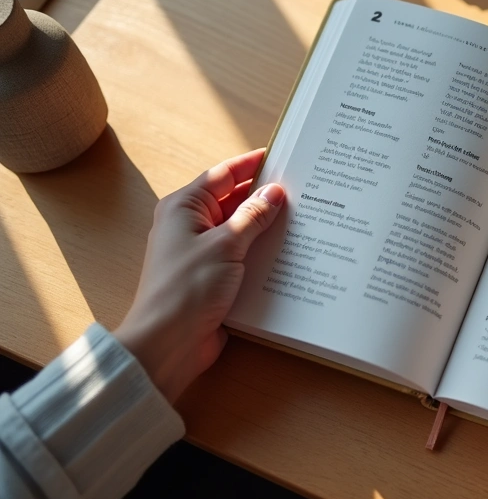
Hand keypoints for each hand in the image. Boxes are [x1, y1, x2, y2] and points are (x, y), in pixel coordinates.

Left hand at [113, 149, 284, 402]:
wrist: (167, 343)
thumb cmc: (188, 287)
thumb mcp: (225, 245)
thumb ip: (252, 216)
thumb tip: (275, 192)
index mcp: (185, 207)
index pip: (223, 174)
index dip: (253, 163)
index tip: (284, 155)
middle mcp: (192, 225)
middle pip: (234, 200)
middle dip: (266, 195)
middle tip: (305, 187)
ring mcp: (203, 251)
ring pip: (242, 229)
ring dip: (268, 226)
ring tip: (308, 217)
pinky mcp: (216, 276)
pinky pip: (244, 255)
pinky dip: (264, 251)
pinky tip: (293, 251)